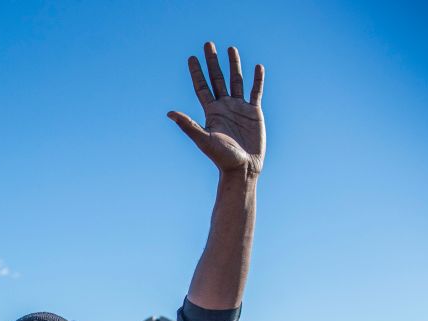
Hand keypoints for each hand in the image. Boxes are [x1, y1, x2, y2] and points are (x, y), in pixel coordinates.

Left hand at [168, 43, 264, 174]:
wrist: (242, 168)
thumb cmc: (221, 157)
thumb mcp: (204, 140)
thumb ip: (188, 125)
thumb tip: (170, 113)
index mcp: (211, 112)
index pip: (202, 87)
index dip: (196, 72)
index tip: (191, 57)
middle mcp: (224, 107)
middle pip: (217, 78)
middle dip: (212, 62)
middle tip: (208, 44)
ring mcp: (239, 108)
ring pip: (236, 81)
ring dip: (233, 65)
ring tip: (230, 48)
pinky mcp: (254, 112)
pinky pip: (256, 91)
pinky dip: (257, 79)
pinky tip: (257, 67)